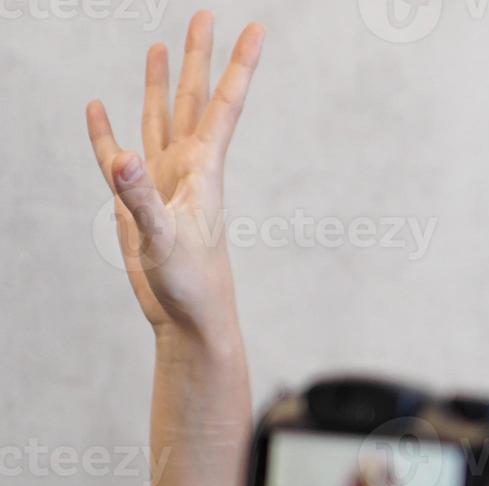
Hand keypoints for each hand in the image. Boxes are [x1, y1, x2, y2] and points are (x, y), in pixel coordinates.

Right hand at [85, 11, 264, 336]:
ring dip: (162, 85)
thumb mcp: (163, 239)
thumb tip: (122, 158)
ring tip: (161, 48)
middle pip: (195, 99)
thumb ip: (140, 199)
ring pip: (161, 119)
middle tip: (205, 15)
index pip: (225, 104)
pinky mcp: (140, 202)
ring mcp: (162, 182)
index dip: (239, 65)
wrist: (188, 319)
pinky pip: (117, 157)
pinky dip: (105, 132)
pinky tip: (99, 108)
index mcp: (203, 169)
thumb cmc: (190, 285)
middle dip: (200, 58)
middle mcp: (186, 167)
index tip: (256, 27)